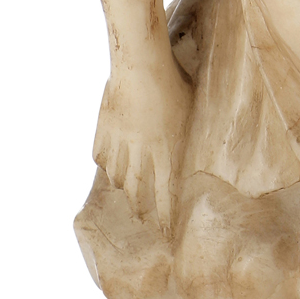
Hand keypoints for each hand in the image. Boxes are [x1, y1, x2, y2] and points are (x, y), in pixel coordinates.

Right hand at [93, 58, 191, 233]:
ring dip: (126, 189)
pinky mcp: (104, 131)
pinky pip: (102, 156)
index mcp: (166, 149)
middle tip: (146, 223)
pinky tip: (111, 169)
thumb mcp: (192, 108)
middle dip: (144, 211)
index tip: (167, 234)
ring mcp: (120, 142)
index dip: (166, 216)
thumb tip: (197, 150)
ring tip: (130, 198)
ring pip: (119, 177)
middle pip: (139, 190)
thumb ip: (190, 134)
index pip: (165, 193)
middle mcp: (141, 152)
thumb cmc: (175, 80)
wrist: (140, 64)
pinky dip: (108, 165)